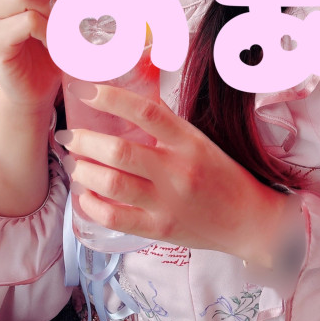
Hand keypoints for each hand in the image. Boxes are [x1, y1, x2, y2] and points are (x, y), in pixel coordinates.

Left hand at [55, 83, 289, 264]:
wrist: (249, 220)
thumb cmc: (221, 174)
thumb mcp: (198, 141)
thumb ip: (165, 126)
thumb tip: (125, 103)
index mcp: (189, 141)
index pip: (147, 112)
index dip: (113, 98)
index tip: (87, 91)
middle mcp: (177, 171)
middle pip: (120, 151)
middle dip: (85, 141)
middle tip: (70, 136)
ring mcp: (168, 203)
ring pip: (113, 184)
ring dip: (84, 171)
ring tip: (75, 163)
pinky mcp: (160, 229)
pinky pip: (116, 218)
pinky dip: (92, 206)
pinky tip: (85, 195)